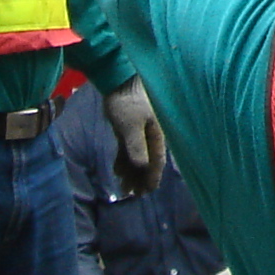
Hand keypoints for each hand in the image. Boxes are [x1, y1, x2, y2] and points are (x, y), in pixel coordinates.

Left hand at [103, 77, 166, 194]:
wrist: (116, 80)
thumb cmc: (127, 102)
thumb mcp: (130, 126)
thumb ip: (136, 147)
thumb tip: (142, 167)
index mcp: (157, 133)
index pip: (157, 160)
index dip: (153, 177)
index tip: (147, 192)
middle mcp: (151, 134)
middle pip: (147, 161)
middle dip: (140, 178)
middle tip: (133, 195)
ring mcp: (139, 131)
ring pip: (137, 156)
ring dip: (131, 172)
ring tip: (123, 188)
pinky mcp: (129, 128)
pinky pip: (128, 149)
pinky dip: (124, 161)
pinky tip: (118, 172)